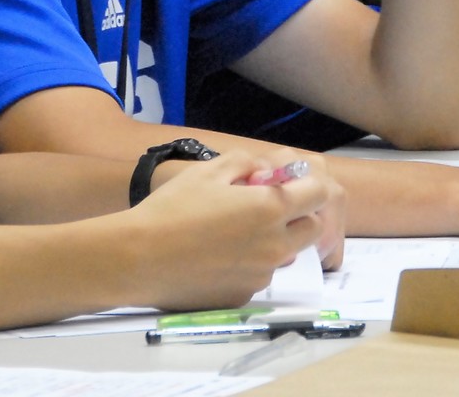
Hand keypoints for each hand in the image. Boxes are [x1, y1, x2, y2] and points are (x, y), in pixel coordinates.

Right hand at [128, 153, 327, 309]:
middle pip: (312, 228)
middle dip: (299, 214)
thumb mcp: (207, 171)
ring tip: (234, 233)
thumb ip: (245, 162)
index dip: (305, 184)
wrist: (139, 258)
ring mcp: (261, 275)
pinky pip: (260, 275)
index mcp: (270, 208)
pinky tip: (216, 257)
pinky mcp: (244, 296)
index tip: (284, 181)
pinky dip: (250, 263)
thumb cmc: (172, 208)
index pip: (318, 193)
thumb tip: (264, 169)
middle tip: (265, 207)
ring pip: (286, 254)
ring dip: (274, 241)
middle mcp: (275, 245)